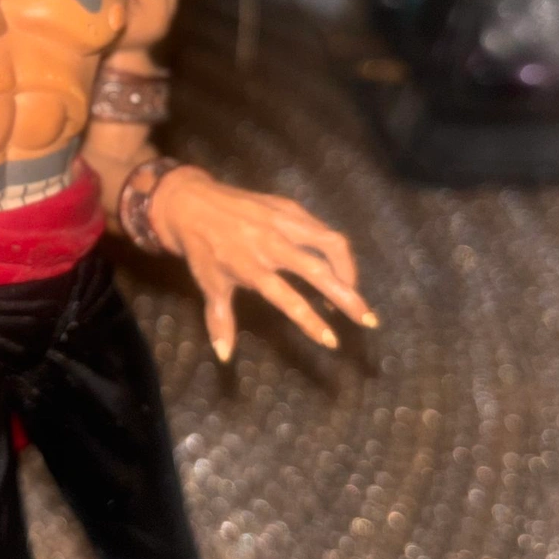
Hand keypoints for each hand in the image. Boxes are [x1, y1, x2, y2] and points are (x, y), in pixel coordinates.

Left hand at [150, 166, 376, 359]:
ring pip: (330, 243)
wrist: (191, 202)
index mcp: (252, 268)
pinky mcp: (288, 206)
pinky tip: (336, 265)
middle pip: (319, 271)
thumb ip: (221, 321)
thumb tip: (225, 356)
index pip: (289, 299)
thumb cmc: (201, 249)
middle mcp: (271, 244)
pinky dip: (333, 249)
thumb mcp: (209, 285)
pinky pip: (320, 228)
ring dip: (349, 269)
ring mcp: (283, 222)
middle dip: (348, 297)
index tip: (332, 341)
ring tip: (353, 291)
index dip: (312, 322)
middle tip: (367, 320)